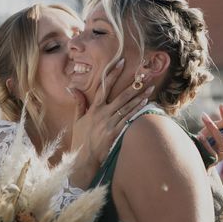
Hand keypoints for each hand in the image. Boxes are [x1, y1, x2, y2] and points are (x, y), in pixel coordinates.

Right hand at [69, 58, 151, 187]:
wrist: (83, 159)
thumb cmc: (80, 139)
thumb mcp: (77, 120)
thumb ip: (79, 103)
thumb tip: (72, 88)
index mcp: (93, 109)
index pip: (103, 86)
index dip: (112, 73)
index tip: (121, 62)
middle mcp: (102, 114)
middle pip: (120, 95)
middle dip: (133, 84)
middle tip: (144, 74)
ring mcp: (110, 123)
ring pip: (127, 106)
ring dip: (140, 95)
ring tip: (150, 86)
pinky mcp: (116, 132)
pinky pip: (129, 118)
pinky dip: (137, 109)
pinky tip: (145, 102)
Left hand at [196, 103, 222, 163]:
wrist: (200, 156)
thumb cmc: (208, 138)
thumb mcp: (215, 128)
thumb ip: (222, 122)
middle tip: (221, 105)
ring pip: (222, 140)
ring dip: (212, 127)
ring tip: (203, 116)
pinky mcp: (214, 160)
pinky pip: (211, 151)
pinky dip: (205, 143)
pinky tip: (199, 135)